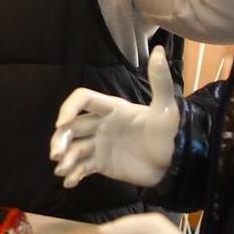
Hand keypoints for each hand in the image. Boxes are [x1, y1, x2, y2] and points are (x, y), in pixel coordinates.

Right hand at [51, 44, 180, 187]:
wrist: (176, 164)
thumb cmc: (170, 134)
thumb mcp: (166, 109)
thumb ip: (160, 82)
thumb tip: (160, 49)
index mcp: (112, 108)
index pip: (83, 100)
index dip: (69, 109)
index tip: (61, 125)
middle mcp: (101, 124)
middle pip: (71, 126)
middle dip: (60, 139)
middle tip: (57, 155)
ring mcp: (100, 145)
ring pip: (74, 148)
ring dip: (64, 158)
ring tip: (63, 171)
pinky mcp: (102, 164)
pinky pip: (82, 167)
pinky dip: (73, 175)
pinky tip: (70, 183)